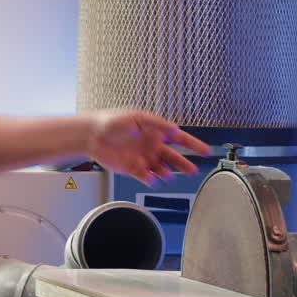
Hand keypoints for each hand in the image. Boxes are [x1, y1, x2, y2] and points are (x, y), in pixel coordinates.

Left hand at [84, 109, 210, 184]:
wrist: (91, 135)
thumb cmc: (111, 121)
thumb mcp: (136, 117)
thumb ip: (157, 124)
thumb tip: (175, 129)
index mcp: (155, 131)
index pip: (179, 138)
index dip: (193, 145)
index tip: (206, 151)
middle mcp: (151, 145)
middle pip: (174, 157)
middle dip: (184, 164)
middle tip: (193, 170)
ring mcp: (143, 157)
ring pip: (161, 169)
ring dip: (166, 172)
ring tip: (167, 174)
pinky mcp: (132, 168)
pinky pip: (146, 176)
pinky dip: (151, 179)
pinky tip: (152, 178)